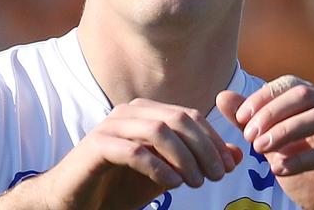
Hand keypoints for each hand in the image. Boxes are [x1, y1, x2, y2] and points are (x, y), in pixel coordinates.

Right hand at [41, 98, 242, 209]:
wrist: (76, 202)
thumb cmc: (121, 185)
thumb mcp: (167, 174)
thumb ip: (198, 162)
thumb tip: (237, 156)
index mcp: (147, 111)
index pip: (189, 116)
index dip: (213, 140)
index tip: (227, 166)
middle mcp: (130, 111)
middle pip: (177, 119)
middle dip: (203, 148)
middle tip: (216, 176)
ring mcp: (112, 126)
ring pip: (158, 130)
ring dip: (183, 158)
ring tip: (195, 183)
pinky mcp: (97, 146)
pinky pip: (134, 151)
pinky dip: (157, 168)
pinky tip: (171, 185)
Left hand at [216, 75, 313, 209]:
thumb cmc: (307, 173)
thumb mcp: (274, 146)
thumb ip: (252, 122)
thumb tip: (222, 96)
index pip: (291, 83)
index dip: (263, 97)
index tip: (240, 118)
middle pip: (304, 95)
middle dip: (271, 113)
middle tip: (248, 136)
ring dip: (283, 132)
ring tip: (258, 150)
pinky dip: (300, 159)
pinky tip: (278, 170)